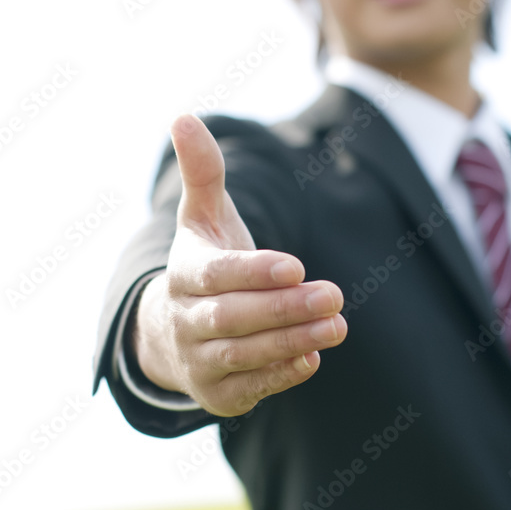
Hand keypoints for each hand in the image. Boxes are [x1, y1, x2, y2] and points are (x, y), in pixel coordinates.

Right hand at [131, 113, 346, 416]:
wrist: (173, 335)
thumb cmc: (205, 265)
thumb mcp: (202, 219)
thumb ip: (203, 173)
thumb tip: (184, 116)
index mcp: (183, 275)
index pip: (215, 275)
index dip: (253, 272)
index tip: (295, 265)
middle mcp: (185, 320)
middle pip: (232, 317)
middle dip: (283, 308)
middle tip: (335, 294)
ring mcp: (199, 360)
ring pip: (243, 354)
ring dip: (291, 341)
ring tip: (337, 325)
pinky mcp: (219, 393)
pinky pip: (251, 387)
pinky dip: (281, 375)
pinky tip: (314, 358)